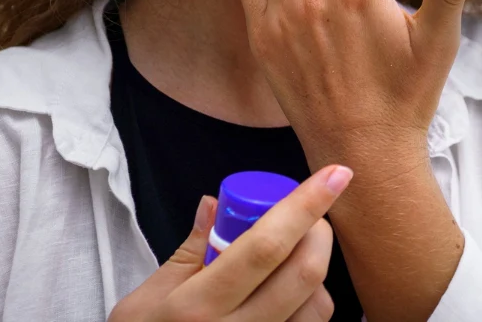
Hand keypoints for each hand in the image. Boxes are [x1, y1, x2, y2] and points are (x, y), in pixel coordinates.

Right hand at [108, 163, 351, 321]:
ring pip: (318, 306)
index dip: (305, 206)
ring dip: (315, 271)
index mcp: (197, 306)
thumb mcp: (146, 298)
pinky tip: (288, 292)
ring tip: (290, 259)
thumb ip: (188, 249)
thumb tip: (215, 202)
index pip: (265, 246)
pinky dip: (310, 303)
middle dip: (318, 232)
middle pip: (305, 273)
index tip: (335, 174)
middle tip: (308, 215)